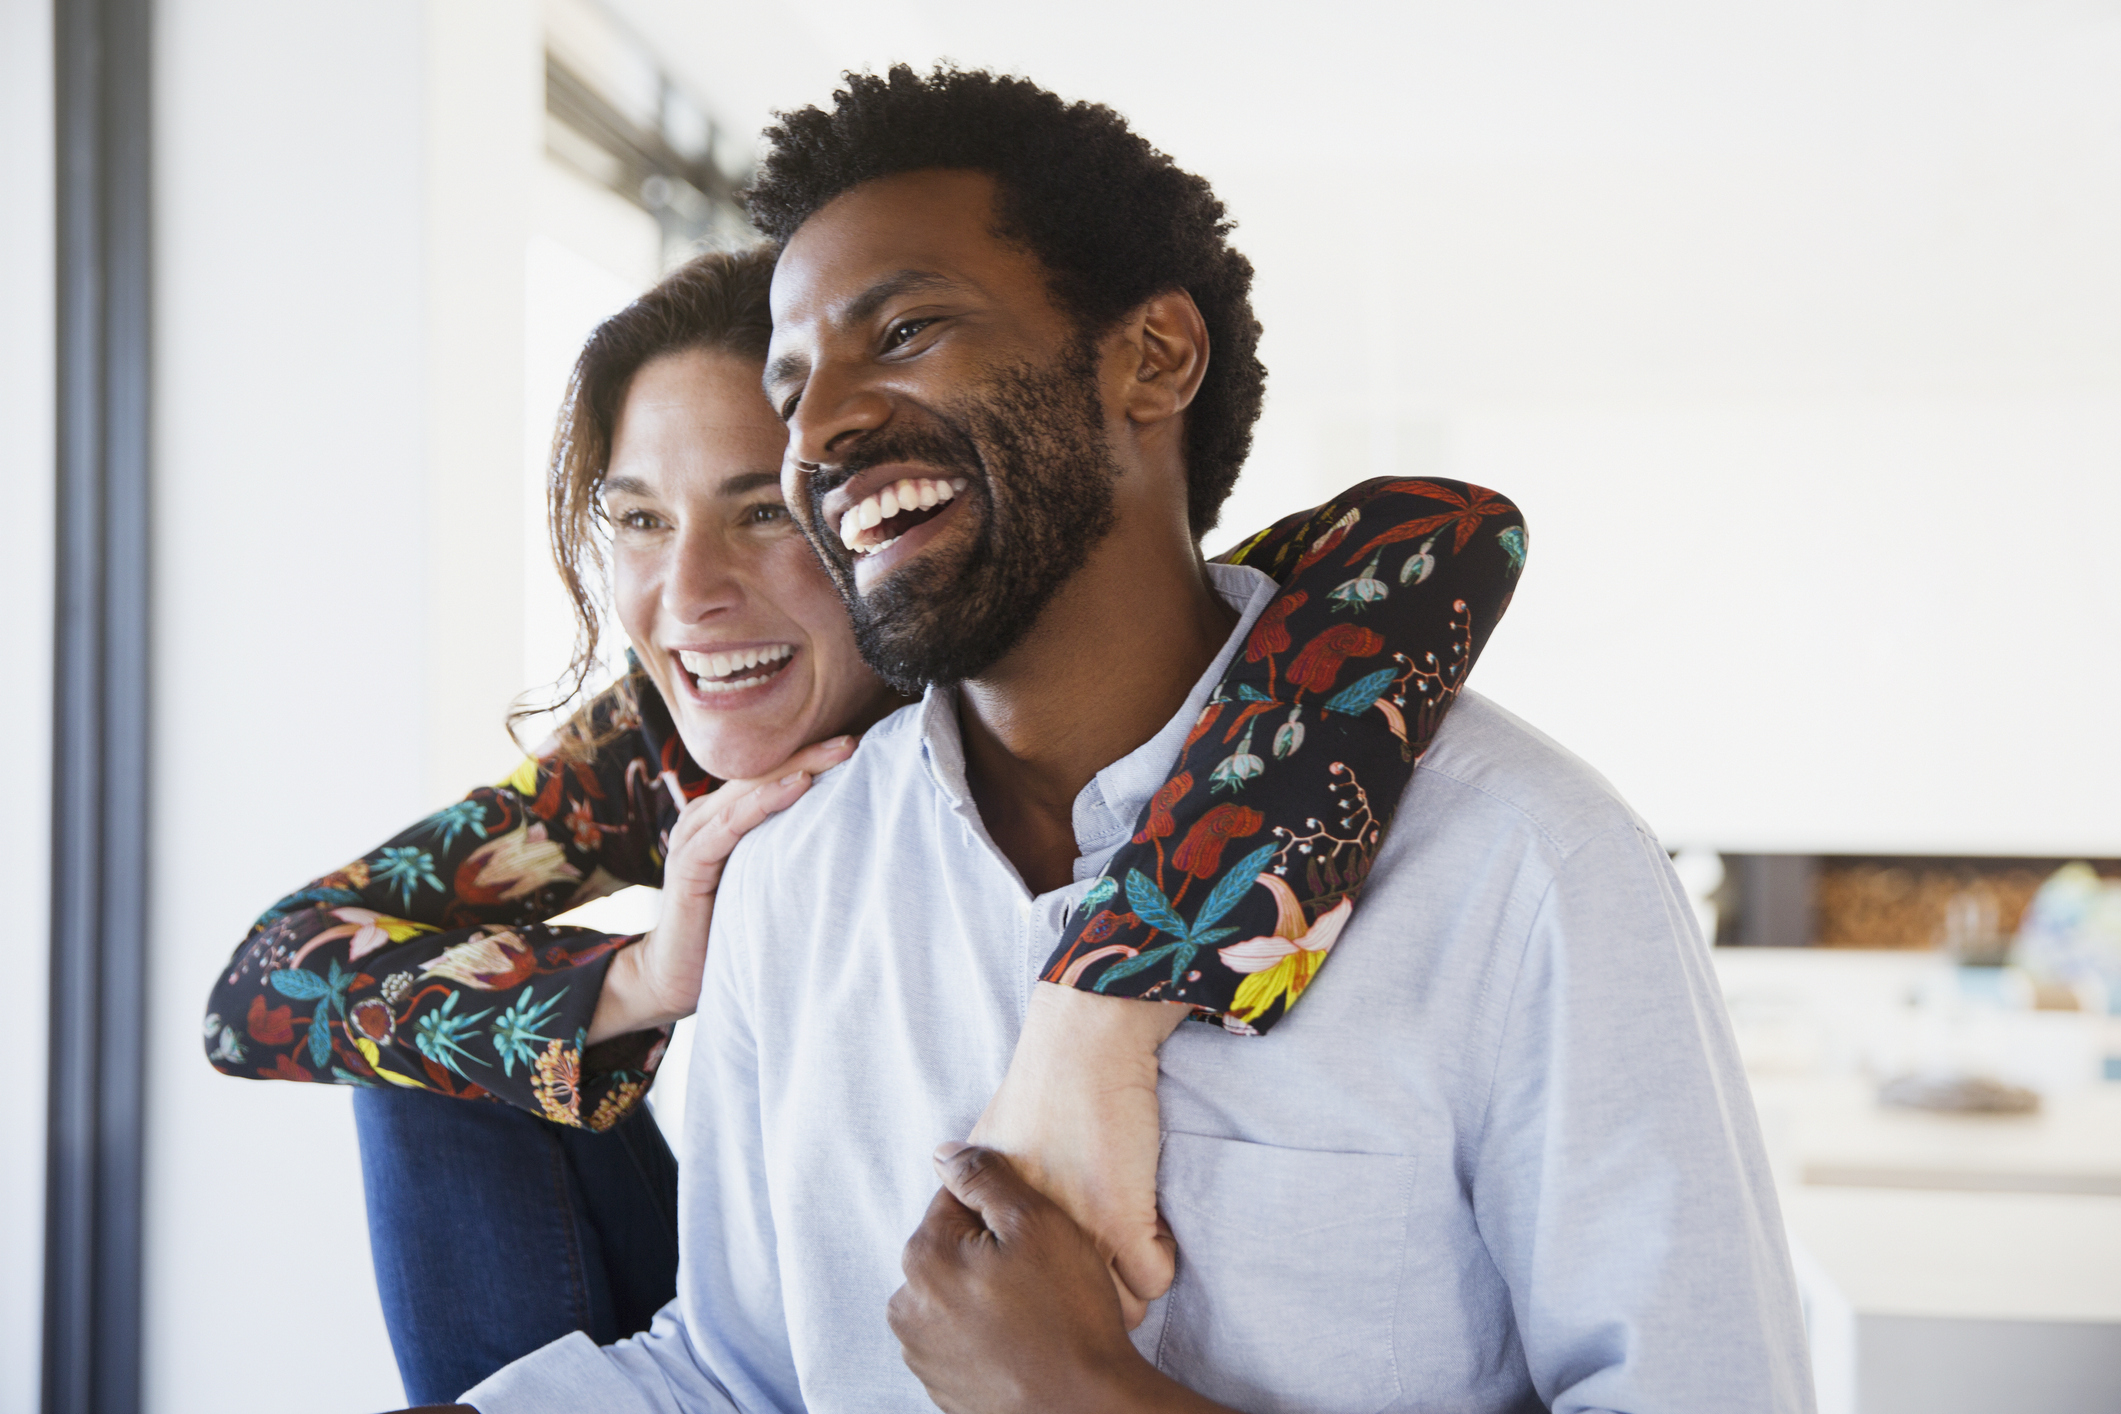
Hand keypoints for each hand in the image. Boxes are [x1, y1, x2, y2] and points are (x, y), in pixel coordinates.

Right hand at [586, 735, 855, 1042]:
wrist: (675, 975)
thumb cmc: (726, 930)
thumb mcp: (763, 881)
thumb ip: (785, 852)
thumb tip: (845, 834)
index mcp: (724, 817)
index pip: (772, 776)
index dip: (813, 758)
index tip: (859, 743)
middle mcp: (707, 818)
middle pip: (765, 773)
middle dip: (812, 753)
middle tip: (856, 738)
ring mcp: (695, 836)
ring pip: (750, 789)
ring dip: (797, 766)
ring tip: (838, 751)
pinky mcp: (690, 862)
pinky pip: (731, 823)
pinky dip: (765, 800)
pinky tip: (799, 786)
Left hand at [889, 1144, 1211, 1413]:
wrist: (1086, 1408)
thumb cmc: (1068, 1312)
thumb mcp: (1037, 1222)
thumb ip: (985, 1177)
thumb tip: (946, 1152)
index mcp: (923, 1257)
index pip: (955, 1202)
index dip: (1002, 1209)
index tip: (1034, 1230)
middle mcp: (907, 1307)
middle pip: (951, 1249)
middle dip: (989, 1251)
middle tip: (1042, 1271)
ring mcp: (921, 1354)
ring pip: (955, 1294)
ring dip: (986, 1291)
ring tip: (1037, 1308)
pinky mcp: (941, 1388)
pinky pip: (962, 1338)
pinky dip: (987, 1332)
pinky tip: (1027, 1337)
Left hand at [970, 982, 1183, 1327]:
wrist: (1083, 1046)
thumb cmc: (1043, 1093)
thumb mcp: (987, 1147)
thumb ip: (970, 1195)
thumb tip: (954, 1225)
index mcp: (980, 1236)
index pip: (1015, 1305)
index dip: (1045, 1282)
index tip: (1063, 1253)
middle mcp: (1016, 1248)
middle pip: (1069, 1316)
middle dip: (1090, 1293)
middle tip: (1099, 1246)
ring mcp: (1070, 1240)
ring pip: (1119, 1306)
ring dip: (1127, 1279)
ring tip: (1124, 1231)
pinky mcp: (1120, 1226)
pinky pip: (1155, 1280)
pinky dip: (1158, 1255)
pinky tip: (1148, 1219)